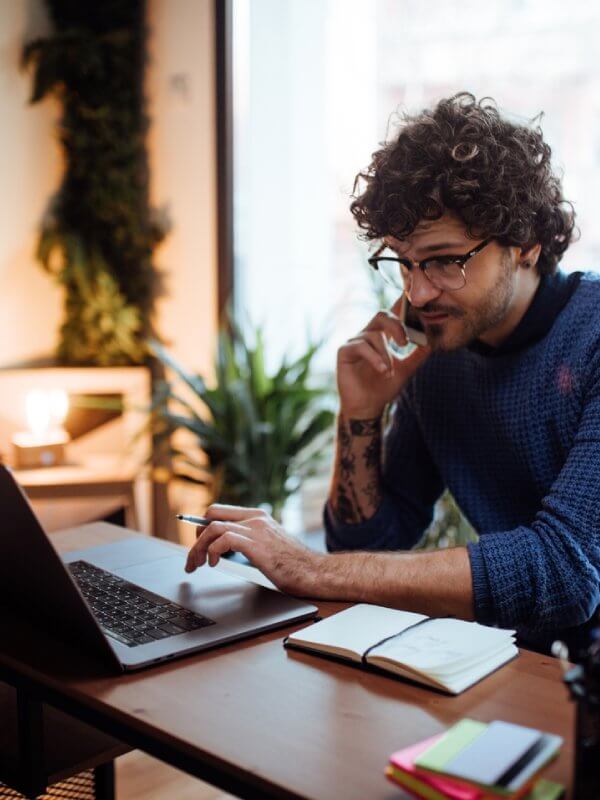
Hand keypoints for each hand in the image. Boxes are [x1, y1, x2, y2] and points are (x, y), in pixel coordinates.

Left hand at [184, 504, 324, 596]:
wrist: (316, 572)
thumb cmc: (295, 565)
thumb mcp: (269, 546)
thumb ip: (250, 541)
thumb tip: (225, 548)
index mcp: (258, 516)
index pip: (220, 510)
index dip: (202, 526)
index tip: (196, 543)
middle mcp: (256, 518)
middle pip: (212, 514)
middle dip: (196, 536)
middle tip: (193, 557)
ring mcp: (256, 529)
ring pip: (213, 527)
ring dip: (198, 547)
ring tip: (197, 564)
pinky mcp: (256, 544)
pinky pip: (223, 539)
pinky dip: (212, 551)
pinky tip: (214, 563)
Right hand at [337, 296, 430, 418]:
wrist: (368, 407)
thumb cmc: (384, 387)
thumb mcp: (406, 369)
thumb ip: (418, 355)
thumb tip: (433, 341)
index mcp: (382, 335)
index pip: (392, 314)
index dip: (401, 304)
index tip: (413, 298)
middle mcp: (368, 335)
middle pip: (382, 315)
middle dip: (396, 326)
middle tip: (406, 343)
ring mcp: (355, 342)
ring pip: (374, 335)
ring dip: (385, 354)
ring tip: (390, 372)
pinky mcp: (344, 351)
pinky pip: (361, 346)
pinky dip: (375, 358)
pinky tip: (383, 370)